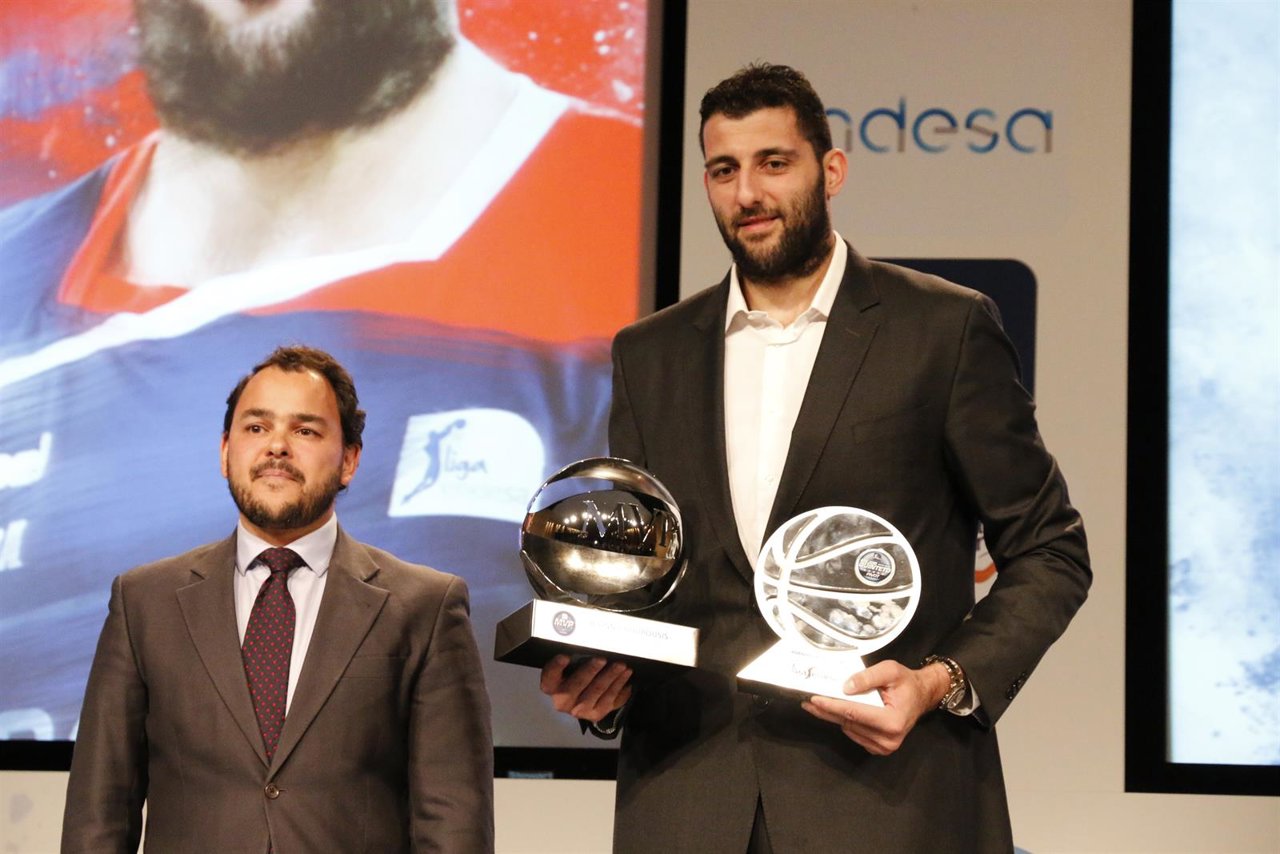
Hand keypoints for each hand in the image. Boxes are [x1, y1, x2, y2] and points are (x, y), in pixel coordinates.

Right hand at [539, 655, 632, 722]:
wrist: (578, 700)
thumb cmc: (573, 675)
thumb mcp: (568, 667)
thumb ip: (574, 659)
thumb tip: (589, 643)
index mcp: (551, 687)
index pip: (549, 678)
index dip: (556, 668)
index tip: (565, 657)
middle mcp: (563, 702)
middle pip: (577, 686)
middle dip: (591, 671)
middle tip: (603, 659)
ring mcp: (580, 711)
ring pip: (597, 693)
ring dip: (611, 678)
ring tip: (622, 666)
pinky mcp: (596, 715)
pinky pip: (611, 702)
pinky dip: (620, 689)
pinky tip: (627, 678)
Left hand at [800, 659, 947, 754]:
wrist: (921, 697)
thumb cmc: (906, 683)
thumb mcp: (890, 670)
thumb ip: (867, 677)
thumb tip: (845, 687)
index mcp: (892, 721)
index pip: (854, 713)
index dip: (832, 705)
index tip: (814, 699)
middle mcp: (889, 739)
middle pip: (848, 722)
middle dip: (826, 711)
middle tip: (808, 702)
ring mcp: (884, 747)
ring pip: (849, 729)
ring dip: (834, 716)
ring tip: (821, 703)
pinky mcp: (879, 749)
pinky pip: (854, 734)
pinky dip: (845, 722)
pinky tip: (839, 712)